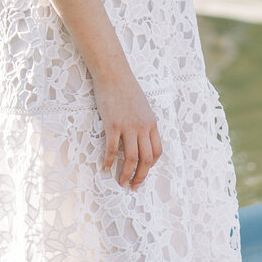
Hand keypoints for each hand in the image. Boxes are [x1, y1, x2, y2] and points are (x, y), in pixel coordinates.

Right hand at [93, 68, 162, 188]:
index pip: (157, 151)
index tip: (143, 172)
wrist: (114, 74)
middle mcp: (143, 127)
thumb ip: (143, 123)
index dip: (151, 166)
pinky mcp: (113, 125)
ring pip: (131, 158)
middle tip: (133, 187)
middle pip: (146, 159)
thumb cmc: (126, 89)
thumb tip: (139, 137)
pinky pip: (113, 149)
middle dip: (141, 176)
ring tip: (120, 183)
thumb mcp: (142, 107)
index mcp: (152, 123)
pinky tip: (105, 168)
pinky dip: (109, 162)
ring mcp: (128, 127)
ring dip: (126, 174)